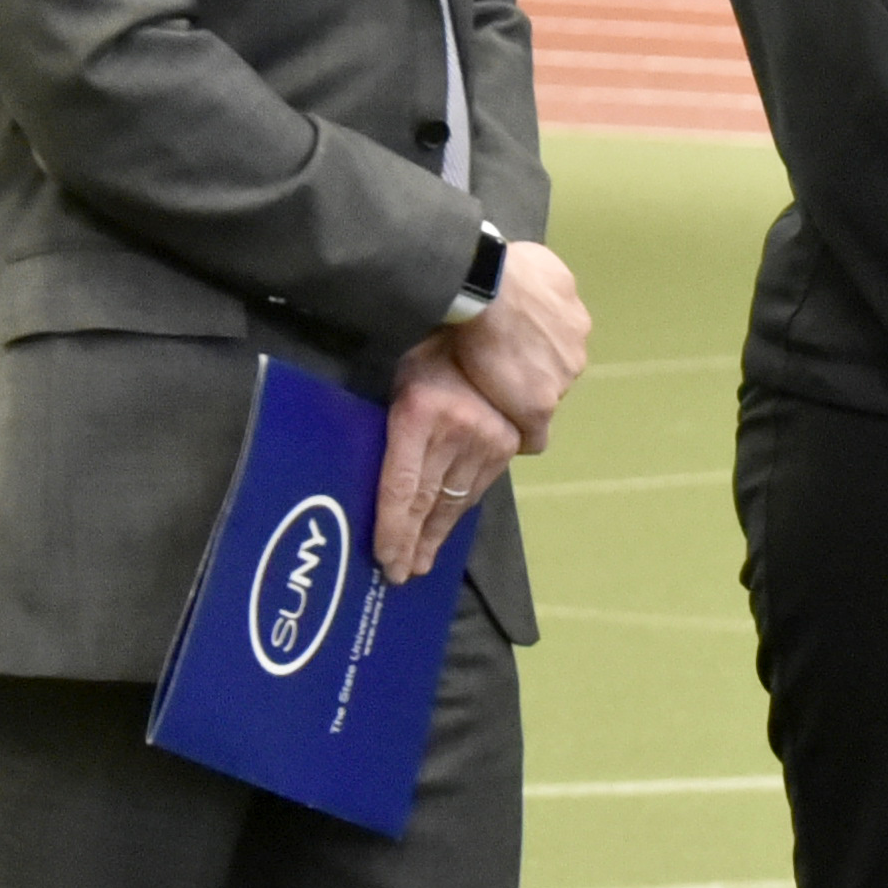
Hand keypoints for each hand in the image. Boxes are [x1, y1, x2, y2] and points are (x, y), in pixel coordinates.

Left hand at [375, 351, 521, 583]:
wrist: (490, 313)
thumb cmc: (427, 342)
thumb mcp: (398, 377)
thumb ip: (393, 423)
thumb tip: (380, 471)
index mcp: (419, 415)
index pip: (403, 487)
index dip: (394, 529)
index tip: (387, 561)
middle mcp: (455, 432)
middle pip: (430, 500)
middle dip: (414, 542)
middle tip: (401, 574)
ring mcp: (486, 438)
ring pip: (457, 497)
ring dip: (438, 532)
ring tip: (422, 560)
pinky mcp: (506, 439)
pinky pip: (480, 483)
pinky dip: (461, 508)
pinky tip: (448, 524)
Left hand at [442, 237, 592, 444]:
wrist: (482, 287)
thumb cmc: (469, 344)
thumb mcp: (479, 402)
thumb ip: (510, 426)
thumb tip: (530, 445)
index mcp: (545, 398)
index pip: (541, 409)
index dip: (520, 398)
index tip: (498, 384)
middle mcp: (572, 365)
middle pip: (554, 371)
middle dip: (532, 364)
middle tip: (497, 347)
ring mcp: (574, 323)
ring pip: (559, 335)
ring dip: (539, 331)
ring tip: (504, 315)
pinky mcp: (565, 283)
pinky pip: (555, 294)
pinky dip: (539, 296)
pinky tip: (513, 288)